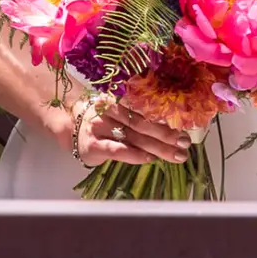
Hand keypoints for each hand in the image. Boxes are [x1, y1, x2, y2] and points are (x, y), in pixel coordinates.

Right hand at [64, 96, 188, 167]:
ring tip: (176, 155)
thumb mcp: (120, 112)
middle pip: (143, 123)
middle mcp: (111, 110)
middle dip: (167, 135)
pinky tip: (149, 159)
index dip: (167, 119)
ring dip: (158, 147)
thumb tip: (173, 128)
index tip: (185, 128)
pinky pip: (116, 150)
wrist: (70, 126)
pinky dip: (134, 154)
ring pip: (134, 137)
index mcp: (121, 99)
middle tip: (185, 144)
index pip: (147, 109)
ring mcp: (101, 127)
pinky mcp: (93, 144)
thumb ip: (141, 117)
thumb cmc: (103, 120)